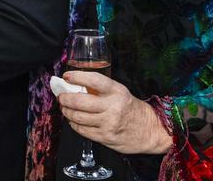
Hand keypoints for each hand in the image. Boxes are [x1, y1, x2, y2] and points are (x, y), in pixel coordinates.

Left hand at [58, 71, 172, 154]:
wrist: (151, 130)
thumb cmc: (131, 109)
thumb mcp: (120, 92)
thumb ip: (100, 89)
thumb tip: (74, 85)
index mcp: (117, 91)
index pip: (93, 80)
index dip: (77, 77)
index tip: (66, 76)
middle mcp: (113, 107)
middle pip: (79, 101)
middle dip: (65, 98)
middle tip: (61, 96)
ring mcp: (109, 123)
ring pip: (77, 117)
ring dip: (67, 112)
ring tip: (65, 108)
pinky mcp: (105, 137)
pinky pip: (82, 130)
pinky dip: (74, 124)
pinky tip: (74, 121)